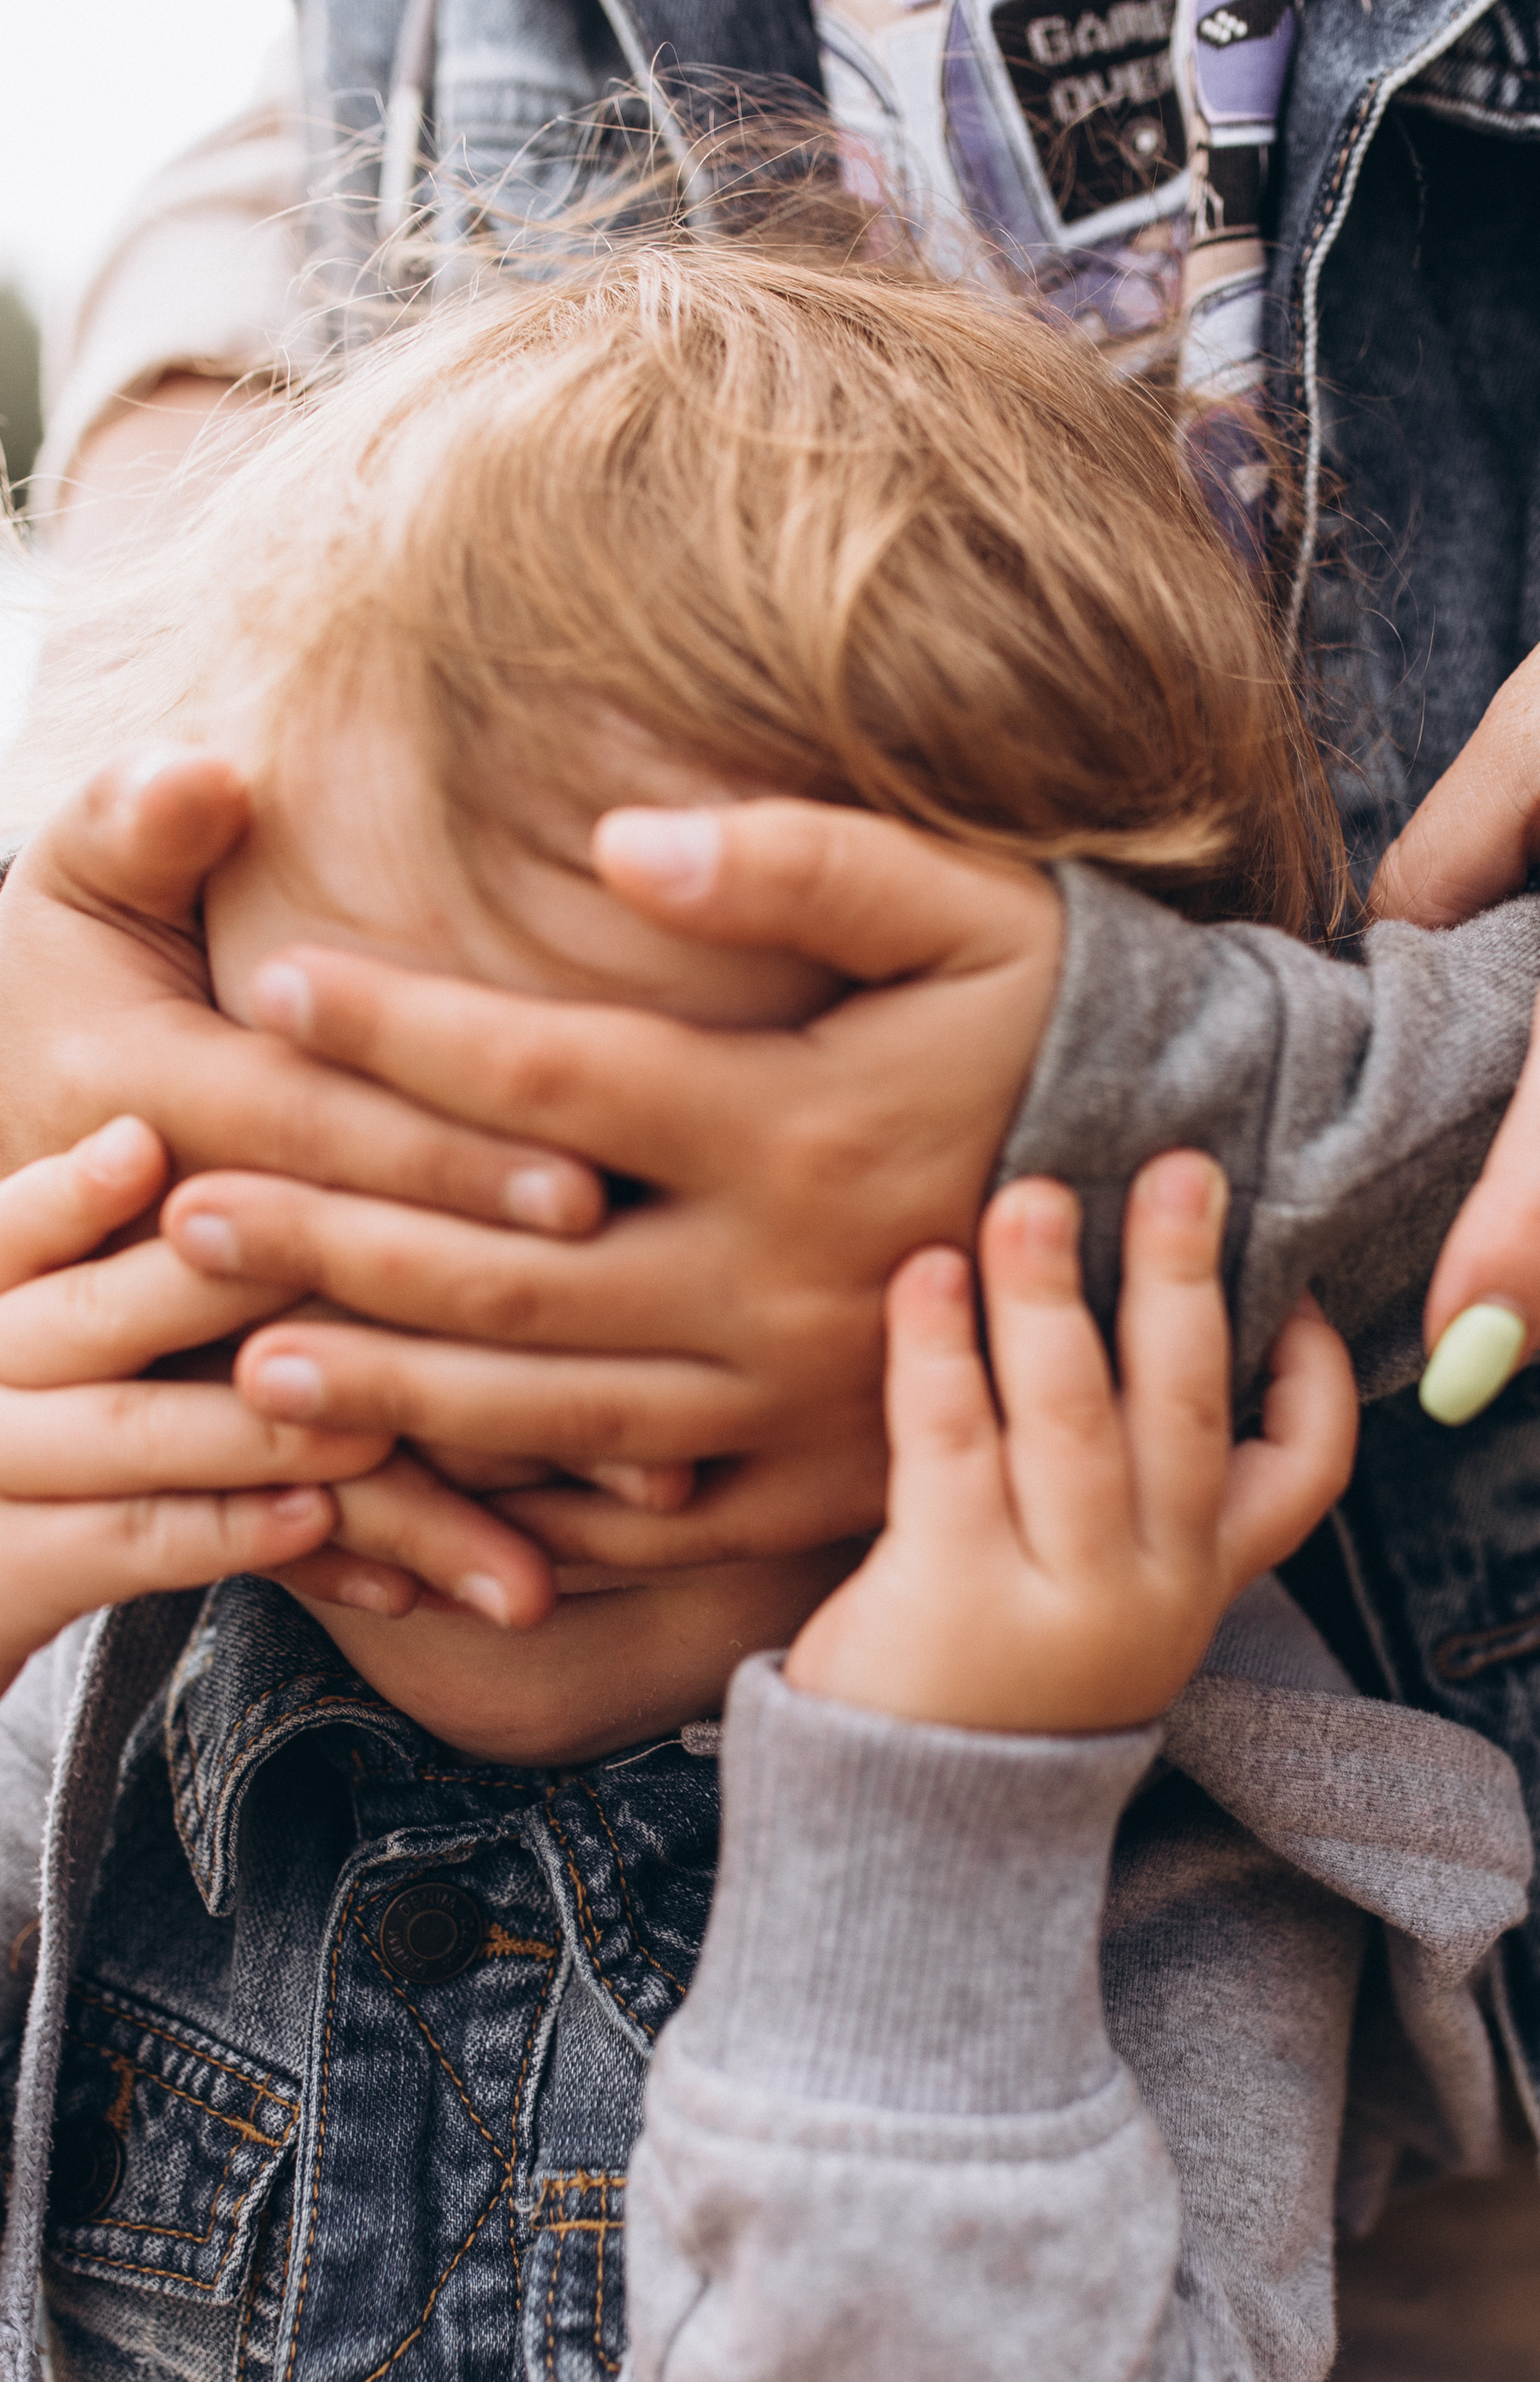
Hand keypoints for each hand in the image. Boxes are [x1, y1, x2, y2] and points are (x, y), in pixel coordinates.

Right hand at [0, 751, 627, 1616]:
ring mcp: (91, 1377)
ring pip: (282, 1451)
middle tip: (638, 1424)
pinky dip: (334, 1565)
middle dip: (473, 1367)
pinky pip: (221, 1530)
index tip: (580, 1190)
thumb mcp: (62, 904)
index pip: (304, 1136)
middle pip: (321, 1313)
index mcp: (130, 1104)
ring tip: (545, 1584)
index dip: (437, 1158)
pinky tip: (444, 1611)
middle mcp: (111, 1257)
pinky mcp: (99, 1464)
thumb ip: (133, 830)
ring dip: (414, 1518)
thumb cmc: (35, 1005)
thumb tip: (212, 770)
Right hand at [0, 1118, 393, 1691]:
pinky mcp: (10, 1577)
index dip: (74, 1191)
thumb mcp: (73, 1328)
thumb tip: (209, 1151)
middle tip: (358, 1253)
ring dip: (262, 1428)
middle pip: (93, 1312)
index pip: (16, 1226)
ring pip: (130, 1430)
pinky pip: (132, 1545)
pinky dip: (232, 1531)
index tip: (144, 1142)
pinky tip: (318, 1516)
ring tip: (376, 1425)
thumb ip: (149, 1264)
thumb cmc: (63, 1428)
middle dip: (230, 1284)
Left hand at [163, 803, 1064, 1565]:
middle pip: (517, 1270)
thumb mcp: (969, 909)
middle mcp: (783, 1278)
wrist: (1196, 1187)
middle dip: (342, 1238)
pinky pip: (646, 1523)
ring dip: (398, 1391)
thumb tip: (621, 842)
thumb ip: (803, 861)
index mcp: (800, 1125)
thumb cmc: (1056, 1022)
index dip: (404, 1031)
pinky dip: (524, 1513)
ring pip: (558, 1412)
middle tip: (190, 1209)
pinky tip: (420, 1489)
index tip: (277, 985)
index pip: (555, 1074)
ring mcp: (798, 1400)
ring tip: (255, 1360)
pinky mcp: (818, 1481)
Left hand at [783, 1153, 1356, 1733]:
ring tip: (1031, 1194)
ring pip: (1072, 1414)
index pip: (1305, 1474)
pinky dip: (940, 1347)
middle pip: (1188, 1407)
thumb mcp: (1104, 1606)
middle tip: (1179, 1168)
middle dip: (1185, 1278)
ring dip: (1053, 1292)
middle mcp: (1148, 1585)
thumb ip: (1132, 1496)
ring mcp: (1056, 1595)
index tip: (1293, 1279)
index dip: (1314, 1372)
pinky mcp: (950, 1593)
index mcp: (1198, 1580)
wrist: (914, 1849)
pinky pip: (952, 1442)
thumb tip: (1137, 1320)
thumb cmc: (996, 1685)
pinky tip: (927, 1272)